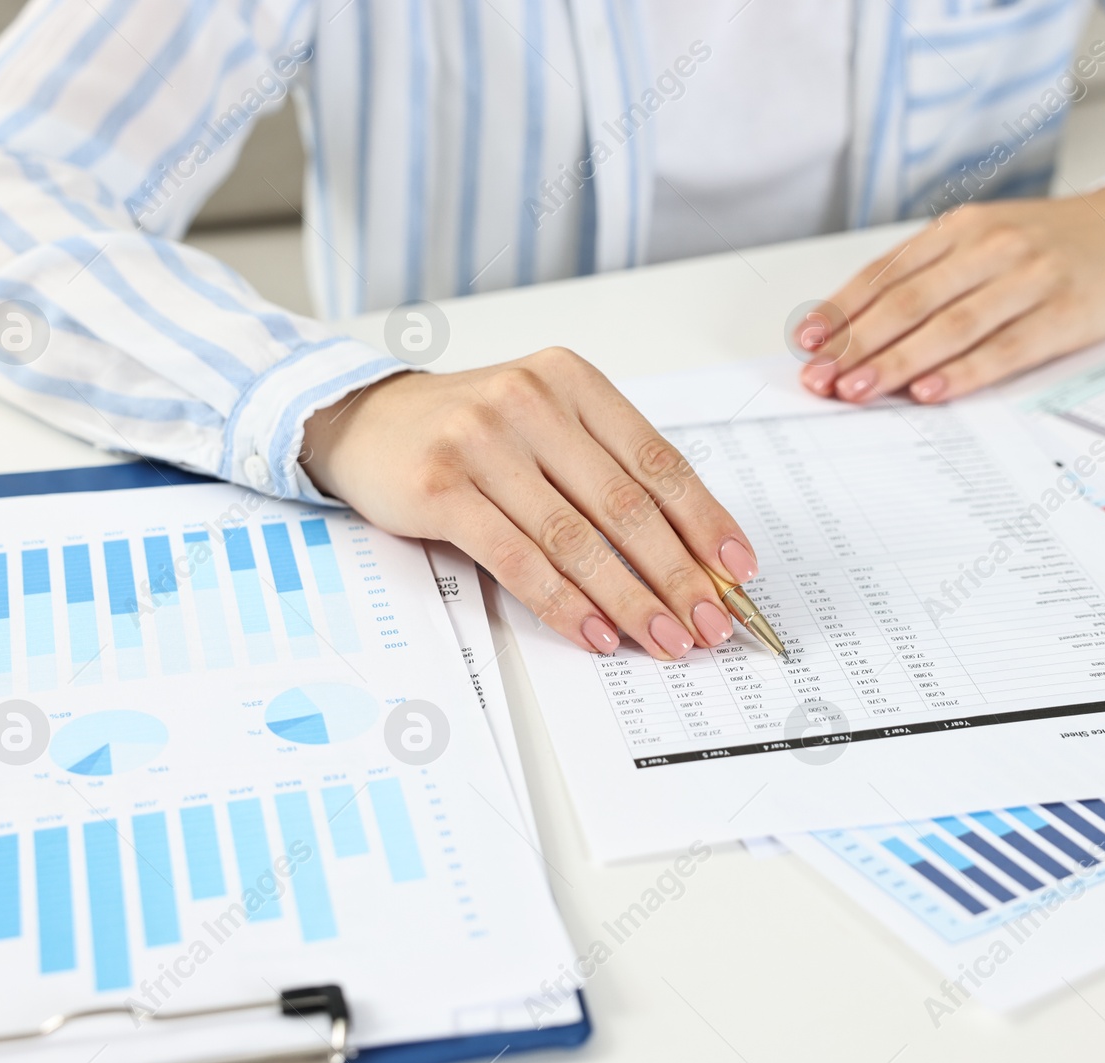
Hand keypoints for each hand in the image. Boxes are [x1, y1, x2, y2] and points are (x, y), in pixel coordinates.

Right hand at [300, 349, 757, 659]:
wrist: (366, 421)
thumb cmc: (469, 432)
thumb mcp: (544, 425)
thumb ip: (605, 472)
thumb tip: (686, 555)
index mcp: (572, 382)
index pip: (657, 460)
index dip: (705, 520)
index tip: (738, 570)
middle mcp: (530, 401)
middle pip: (624, 504)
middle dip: (677, 573)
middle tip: (710, 621)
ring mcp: (482, 441)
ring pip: (576, 538)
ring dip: (629, 599)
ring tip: (664, 639)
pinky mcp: (441, 487)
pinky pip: (519, 558)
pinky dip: (564, 603)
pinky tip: (596, 633)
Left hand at [797, 187, 1104, 402]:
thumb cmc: (1048, 243)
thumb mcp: (983, 238)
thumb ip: (928, 275)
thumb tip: (857, 326)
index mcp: (961, 227)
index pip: (887, 273)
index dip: (842, 310)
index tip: (807, 343)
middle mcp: (991, 247)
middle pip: (909, 302)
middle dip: (857, 344)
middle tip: (821, 378)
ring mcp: (1030, 279)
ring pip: (950, 326)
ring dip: (897, 362)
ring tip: (858, 391)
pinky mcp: (1065, 313)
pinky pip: (1004, 348)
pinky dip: (963, 372)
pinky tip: (929, 391)